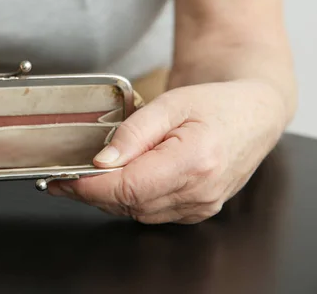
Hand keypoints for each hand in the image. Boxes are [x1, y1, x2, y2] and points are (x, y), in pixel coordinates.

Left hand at [48, 80, 286, 223]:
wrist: (252, 115)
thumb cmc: (216, 104)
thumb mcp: (170, 103)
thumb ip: (133, 132)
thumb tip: (102, 161)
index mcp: (194, 161)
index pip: (128, 187)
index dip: (90, 186)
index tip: (64, 179)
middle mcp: (200, 192)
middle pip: (129, 204)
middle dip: (91, 193)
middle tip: (64, 178)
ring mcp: (201, 206)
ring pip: (138, 213)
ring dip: (108, 198)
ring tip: (86, 178)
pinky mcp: (198, 210)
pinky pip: (152, 212)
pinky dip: (129, 200)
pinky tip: (119, 182)